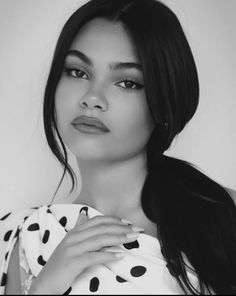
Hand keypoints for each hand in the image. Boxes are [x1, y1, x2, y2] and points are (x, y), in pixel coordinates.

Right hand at [28, 210, 142, 293]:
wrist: (44, 284)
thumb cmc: (60, 265)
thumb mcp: (69, 243)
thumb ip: (78, 229)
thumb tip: (84, 214)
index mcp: (75, 232)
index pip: (98, 220)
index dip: (114, 220)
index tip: (128, 222)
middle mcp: (74, 237)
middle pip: (102, 228)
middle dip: (121, 227)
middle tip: (137, 229)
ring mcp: (73, 248)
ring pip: (100, 239)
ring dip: (119, 238)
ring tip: (132, 238)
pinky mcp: (73, 261)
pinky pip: (94, 256)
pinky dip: (108, 255)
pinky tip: (120, 255)